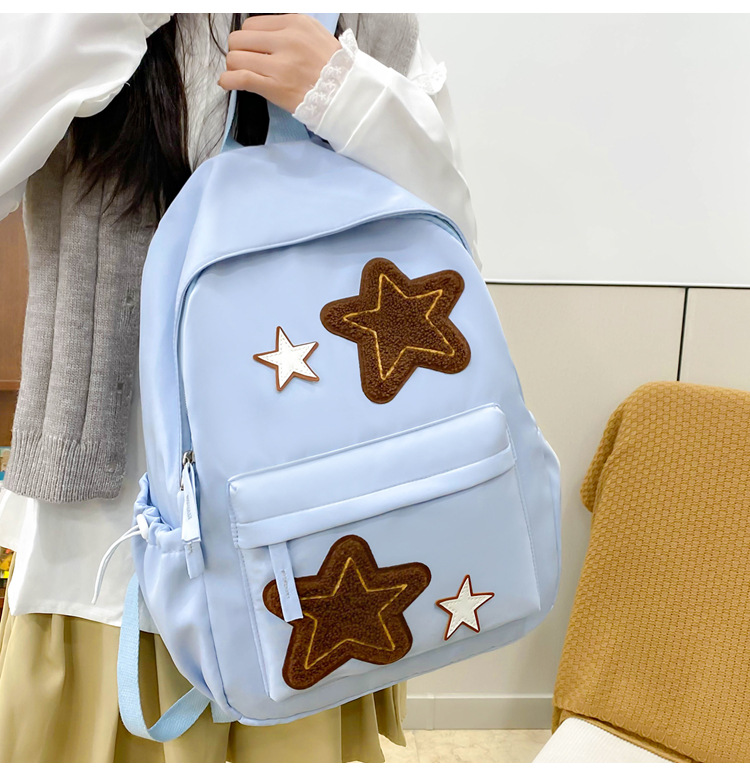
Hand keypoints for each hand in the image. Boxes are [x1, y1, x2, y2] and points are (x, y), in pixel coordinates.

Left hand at [218, 14, 341, 113]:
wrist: (348, 96)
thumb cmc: (335, 71)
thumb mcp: (316, 36)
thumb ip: (291, 31)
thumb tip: (264, 35)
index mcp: (296, 24)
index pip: (253, 24)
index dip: (249, 39)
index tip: (253, 50)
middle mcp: (287, 40)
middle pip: (240, 38)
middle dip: (239, 51)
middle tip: (246, 63)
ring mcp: (280, 64)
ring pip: (236, 57)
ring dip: (234, 67)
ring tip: (241, 74)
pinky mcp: (275, 86)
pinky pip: (240, 78)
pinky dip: (228, 80)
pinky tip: (227, 83)